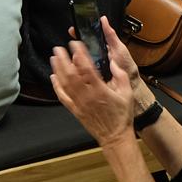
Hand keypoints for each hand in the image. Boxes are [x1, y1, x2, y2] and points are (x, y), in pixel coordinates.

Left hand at [50, 19, 138, 144]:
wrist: (115, 137)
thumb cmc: (122, 116)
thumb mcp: (127, 93)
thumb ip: (121, 76)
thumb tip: (114, 62)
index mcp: (100, 90)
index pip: (86, 68)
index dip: (79, 54)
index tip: (75, 44)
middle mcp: (87, 96)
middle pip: (71, 74)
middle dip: (63, 59)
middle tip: (58, 48)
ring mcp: (79, 104)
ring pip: (64, 84)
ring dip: (58, 69)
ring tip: (54, 58)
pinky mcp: (75, 110)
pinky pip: (63, 97)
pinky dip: (56, 86)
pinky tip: (53, 77)